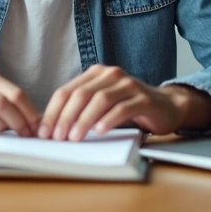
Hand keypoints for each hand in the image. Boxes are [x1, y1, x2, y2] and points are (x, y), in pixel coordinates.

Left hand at [39, 65, 210, 140]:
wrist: (166, 106)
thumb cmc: (129, 107)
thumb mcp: (101, 105)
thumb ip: (80, 109)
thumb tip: (51, 128)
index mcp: (96, 74)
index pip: (67, 91)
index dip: (53, 112)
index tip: (44, 132)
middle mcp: (111, 74)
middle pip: (81, 94)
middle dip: (65, 117)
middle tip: (58, 137)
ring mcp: (128, 84)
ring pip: (100, 100)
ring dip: (84, 120)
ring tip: (75, 138)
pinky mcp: (143, 98)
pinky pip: (122, 108)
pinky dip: (108, 120)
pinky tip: (99, 132)